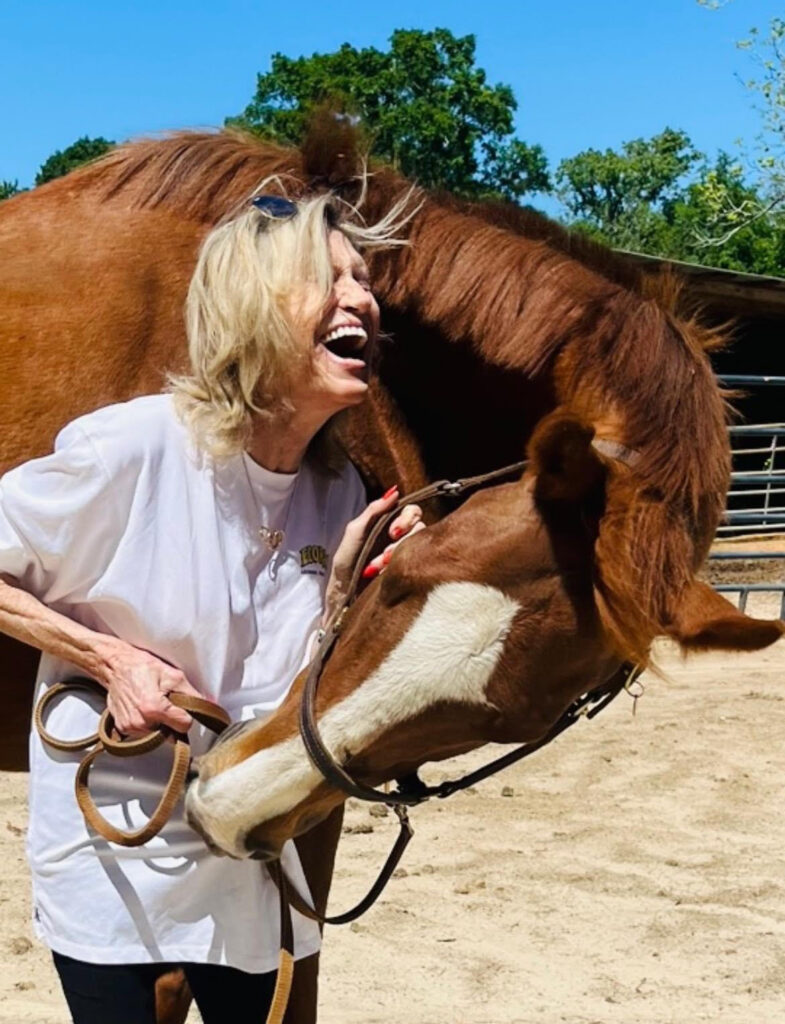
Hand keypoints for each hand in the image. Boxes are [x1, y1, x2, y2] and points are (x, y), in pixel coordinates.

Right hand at [97, 638, 203, 735]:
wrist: (115, 667)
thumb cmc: (141, 667)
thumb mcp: (172, 675)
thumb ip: (192, 694)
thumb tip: (208, 706)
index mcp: (154, 708)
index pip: (184, 726)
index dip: (187, 715)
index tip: (182, 707)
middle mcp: (141, 722)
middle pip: (171, 732)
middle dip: (172, 720)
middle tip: (165, 703)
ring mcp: (130, 728)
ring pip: (158, 735)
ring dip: (159, 723)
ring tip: (153, 704)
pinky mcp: (123, 729)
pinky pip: (144, 734)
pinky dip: (147, 724)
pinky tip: (143, 708)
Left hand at [324, 486, 424, 624]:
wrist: (344, 595)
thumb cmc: (346, 564)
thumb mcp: (354, 532)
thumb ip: (373, 511)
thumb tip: (394, 492)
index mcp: (388, 523)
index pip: (411, 510)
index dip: (407, 518)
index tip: (393, 531)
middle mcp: (401, 536)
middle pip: (420, 525)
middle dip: (403, 539)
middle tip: (387, 553)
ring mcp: (406, 554)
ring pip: (419, 544)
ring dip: (397, 555)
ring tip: (379, 566)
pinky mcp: (409, 571)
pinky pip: (418, 563)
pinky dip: (398, 568)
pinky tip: (383, 575)